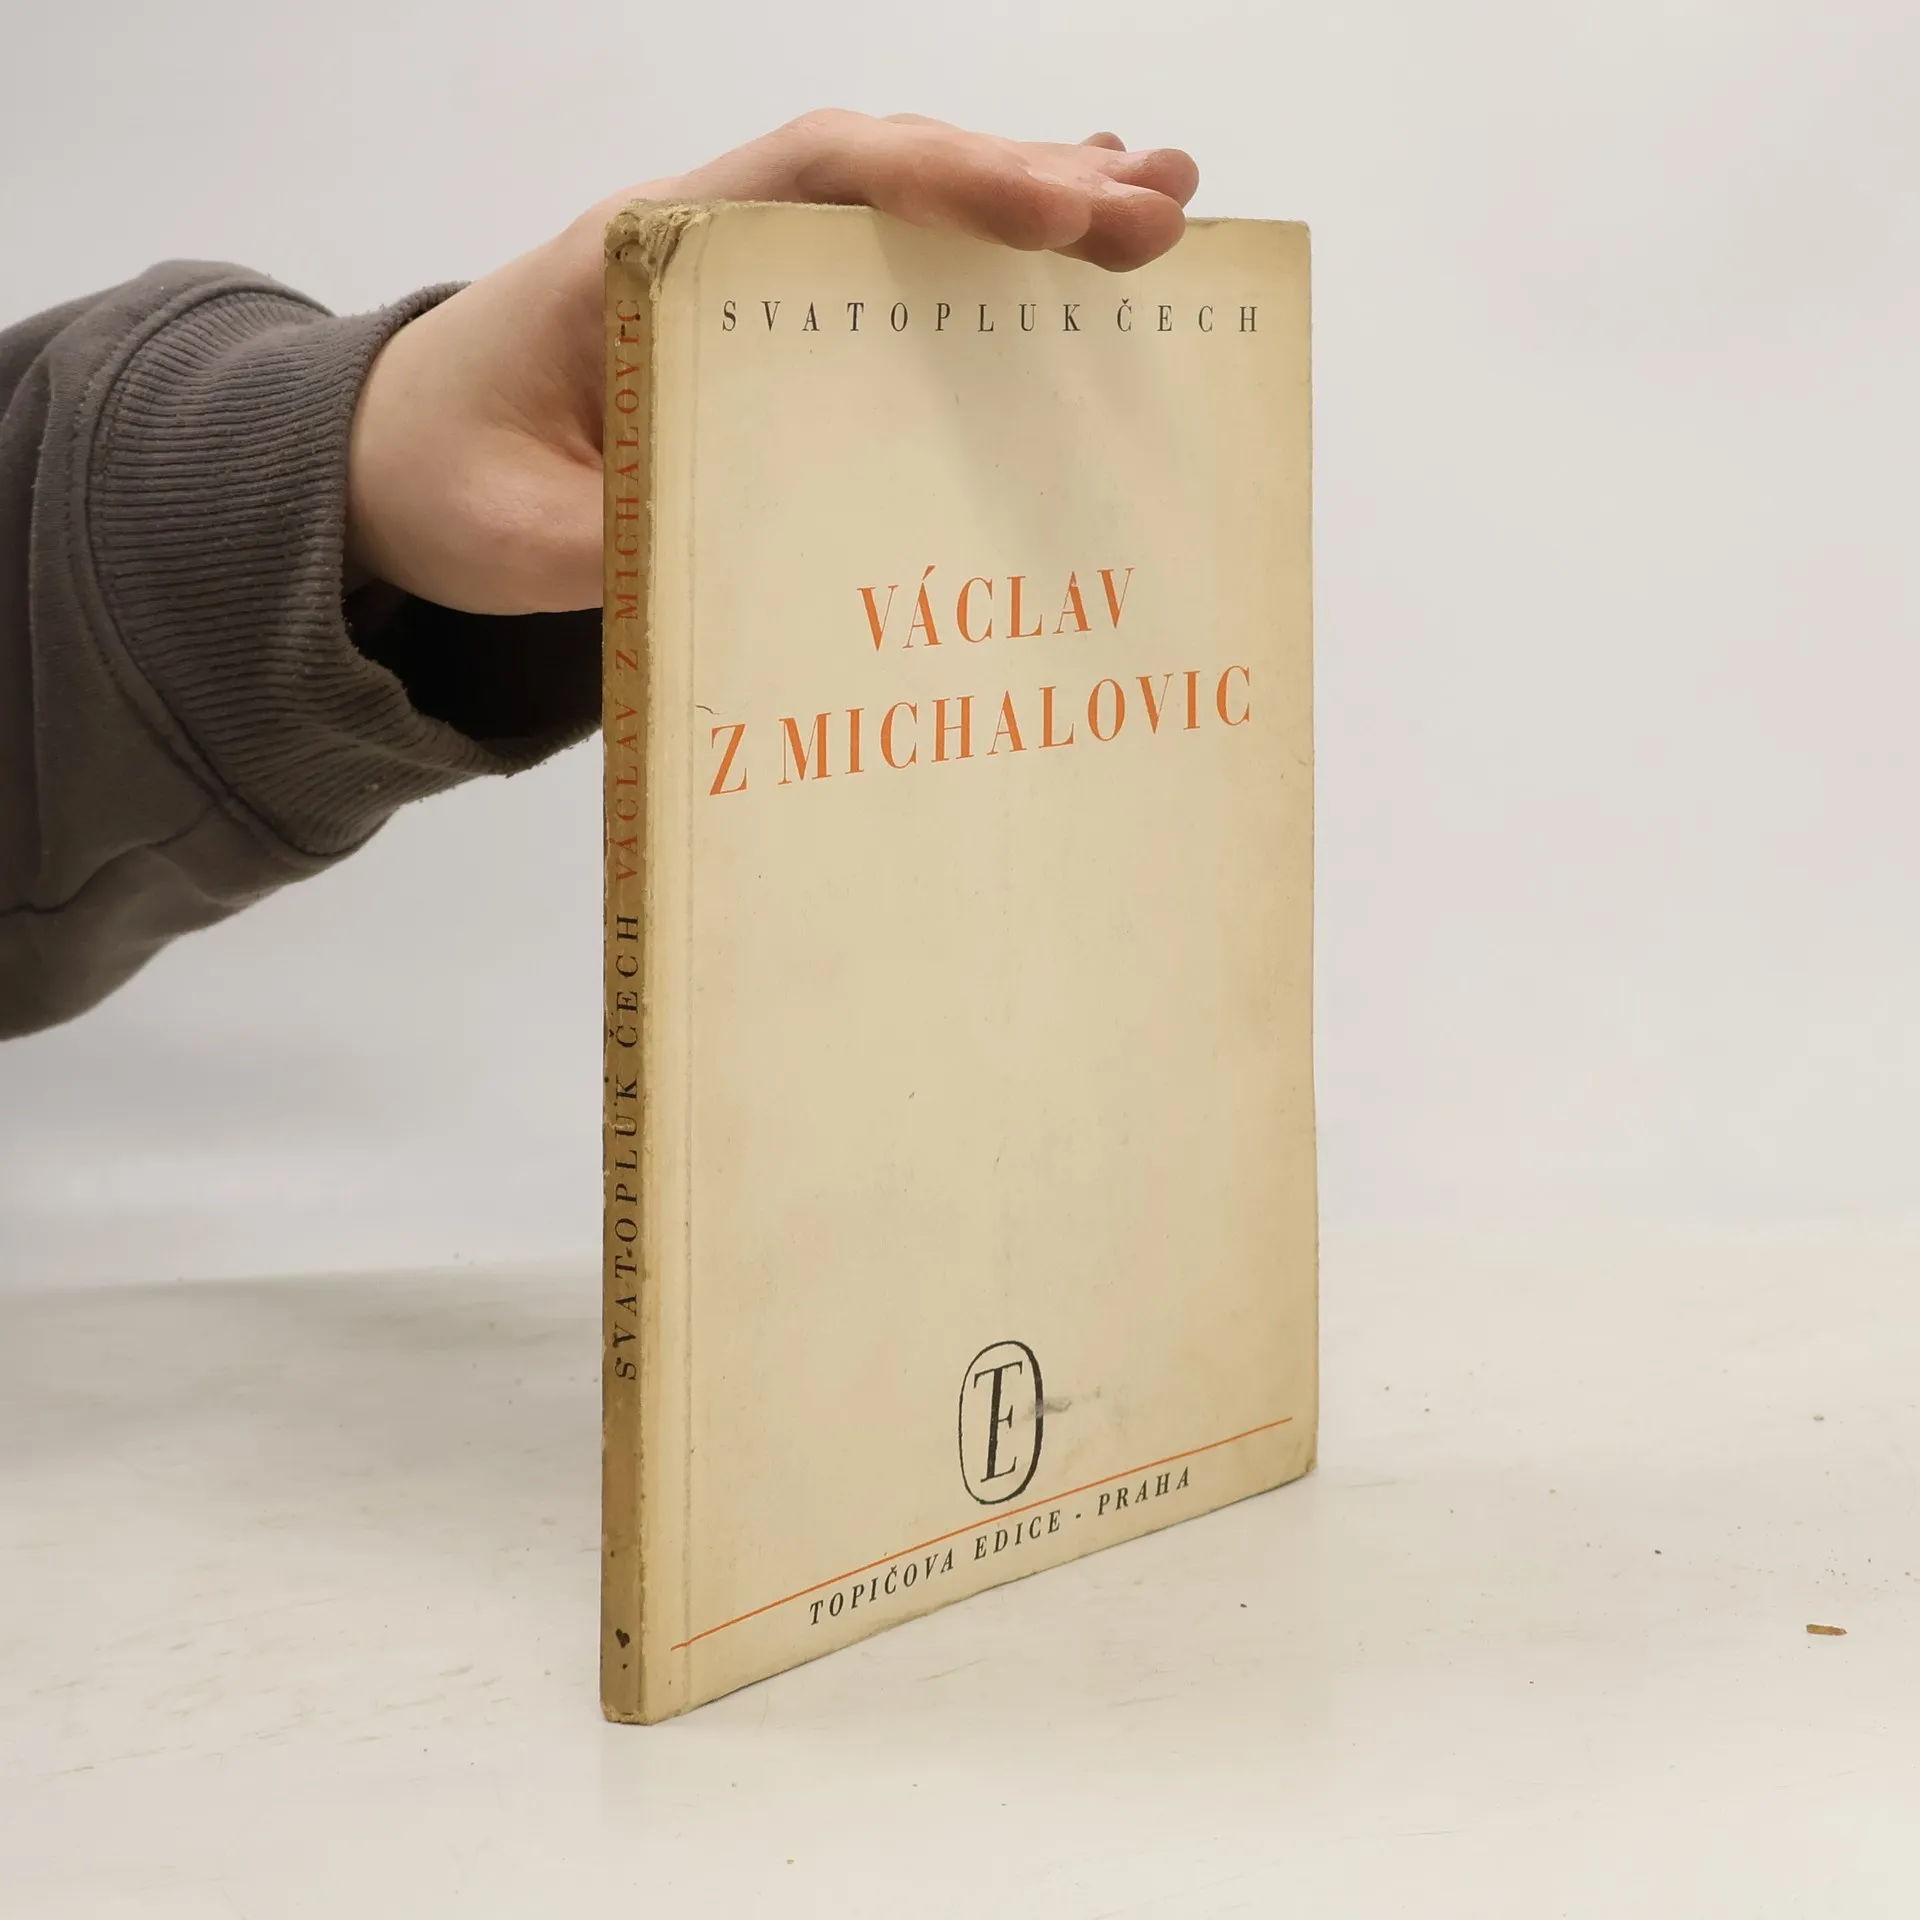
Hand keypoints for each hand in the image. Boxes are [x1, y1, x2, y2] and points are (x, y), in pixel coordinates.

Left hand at [345, 112, 1199, 615]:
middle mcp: (698, 233)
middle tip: (1160, 207)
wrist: (382, 462)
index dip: (945, 180)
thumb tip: (756, 569)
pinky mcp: (751, 319)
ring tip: (1155, 202)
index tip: (1062, 205)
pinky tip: (1054, 255)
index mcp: (638, 254)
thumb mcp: (512, 537)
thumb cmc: (440, 480)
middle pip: (881, 174)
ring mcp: (732, 269)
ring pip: (893, 206)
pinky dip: (969, 255)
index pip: (812, 178)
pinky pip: (873, 264)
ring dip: (1022, 199)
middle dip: (1026, 181)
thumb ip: (617, 544)